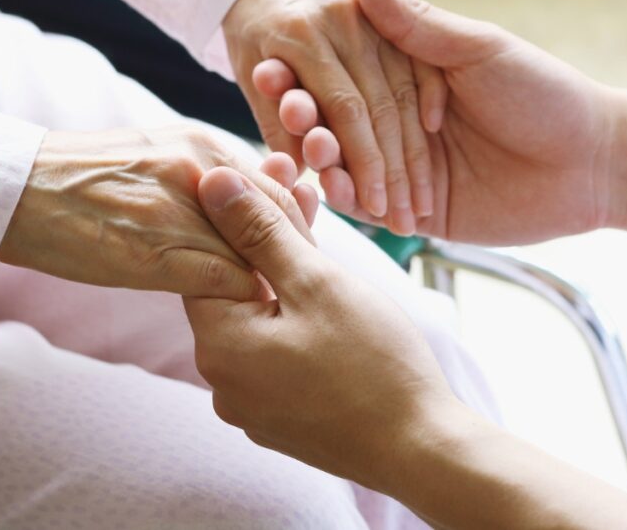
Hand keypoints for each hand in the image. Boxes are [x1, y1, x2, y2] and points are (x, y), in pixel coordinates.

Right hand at [0, 125, 317, 297]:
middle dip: (289, 256)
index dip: (293, 227)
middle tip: (288, 286)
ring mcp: (182, 209)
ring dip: (264, 282)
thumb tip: (252, 205)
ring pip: (257, 254)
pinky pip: (227, 281)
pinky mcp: (159, 252)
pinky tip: (231, 314)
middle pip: (278, 219)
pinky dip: (237, 300)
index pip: (277, 188)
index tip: (292, 257)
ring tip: (267, 309)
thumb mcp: (155, 156)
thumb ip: (207, 177)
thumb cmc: (84, 179)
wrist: (17, 189)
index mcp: (202, 144)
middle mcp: (201, 168)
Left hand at [183, 164, 456, 491]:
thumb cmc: (373, 364)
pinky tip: (326, 288)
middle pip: (233, 287)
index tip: (269, 177)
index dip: (236, 212)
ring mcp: (251, 403)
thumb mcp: (316, 281)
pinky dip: (295, 315)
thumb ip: (259, 231)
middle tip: (300, 190)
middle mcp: (222, 381)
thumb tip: (210, 183)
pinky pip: (276, 349)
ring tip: (315, 226)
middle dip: (264, 236)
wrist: (423, 450)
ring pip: (258, 316)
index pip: (203, 260)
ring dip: (283, 272)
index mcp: (219, 346)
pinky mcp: (281, 414)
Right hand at [262, 0, 615, 243]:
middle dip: (307, 115)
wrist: (593, 162)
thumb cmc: (542, 92)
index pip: (345, 73)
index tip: (273, 65)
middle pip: (337, 120)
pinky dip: (347, 196)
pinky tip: (331, 185)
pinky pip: (370, 206)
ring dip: (322, 155)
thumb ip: (411, 22)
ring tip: (307, 145)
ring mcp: (404, 168)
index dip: (308, 72)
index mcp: (410, 76)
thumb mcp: (475, 48)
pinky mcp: (414, 211)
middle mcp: (400, 121)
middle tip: (284, 106)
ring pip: (346, 164)